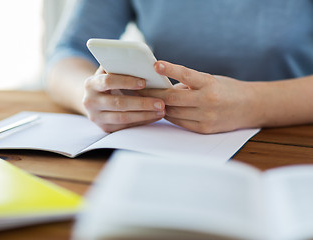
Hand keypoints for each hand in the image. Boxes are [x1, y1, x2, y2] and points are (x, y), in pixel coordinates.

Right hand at [82, 67, 165, 131]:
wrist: (94, 100)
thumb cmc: (107, 81)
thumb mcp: (108, 72)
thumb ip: (118, 66)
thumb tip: (138, 58)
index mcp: (90, 84)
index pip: (108, 81)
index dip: (126, 81)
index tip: (144, 82)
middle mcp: (90, 102)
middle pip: (118, 103)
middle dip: (142, 103)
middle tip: (160, 102)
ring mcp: (96, 117)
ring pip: (123, 117)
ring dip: (144, 114)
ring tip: (161, 110)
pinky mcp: (105, 128)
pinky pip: (126, 126)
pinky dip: (141, 121)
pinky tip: (154, 116)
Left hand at [139, 61, 255, 133]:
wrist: (250, 107)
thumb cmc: (227, 89)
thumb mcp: (210, 80)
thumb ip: (189, 84)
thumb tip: (165, 88)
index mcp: (210, 84)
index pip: (187, 75)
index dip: (171, 69)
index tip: (156, 65)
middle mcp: (208, 101)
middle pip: (173, 99)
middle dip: (153, 93)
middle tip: (138, 88)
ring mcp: (206, 117)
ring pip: (172, 112)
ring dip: (158, 105)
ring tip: (145, 99)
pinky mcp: (204, 129)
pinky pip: (179, 122)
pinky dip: (169, 115)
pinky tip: (162, 110)